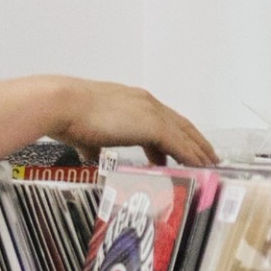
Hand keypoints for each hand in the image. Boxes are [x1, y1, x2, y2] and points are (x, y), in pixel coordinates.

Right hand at [46, 80, 215, 166]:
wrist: (61, 104)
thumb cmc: (66, 116)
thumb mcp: (84, 133)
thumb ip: (93, 144)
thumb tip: (92, 155)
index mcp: (131, 101)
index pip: (161, 119)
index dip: (174, 134)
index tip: (182, 149)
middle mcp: (145, 103)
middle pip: (180, 124)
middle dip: (194, 142)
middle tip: (207, 158)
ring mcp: (150, 112)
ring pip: (185, 134)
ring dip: (198, 151)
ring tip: (209, 166)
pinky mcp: (152, 125)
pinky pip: (180, 145)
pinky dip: (192, 157)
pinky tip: (200, 169)